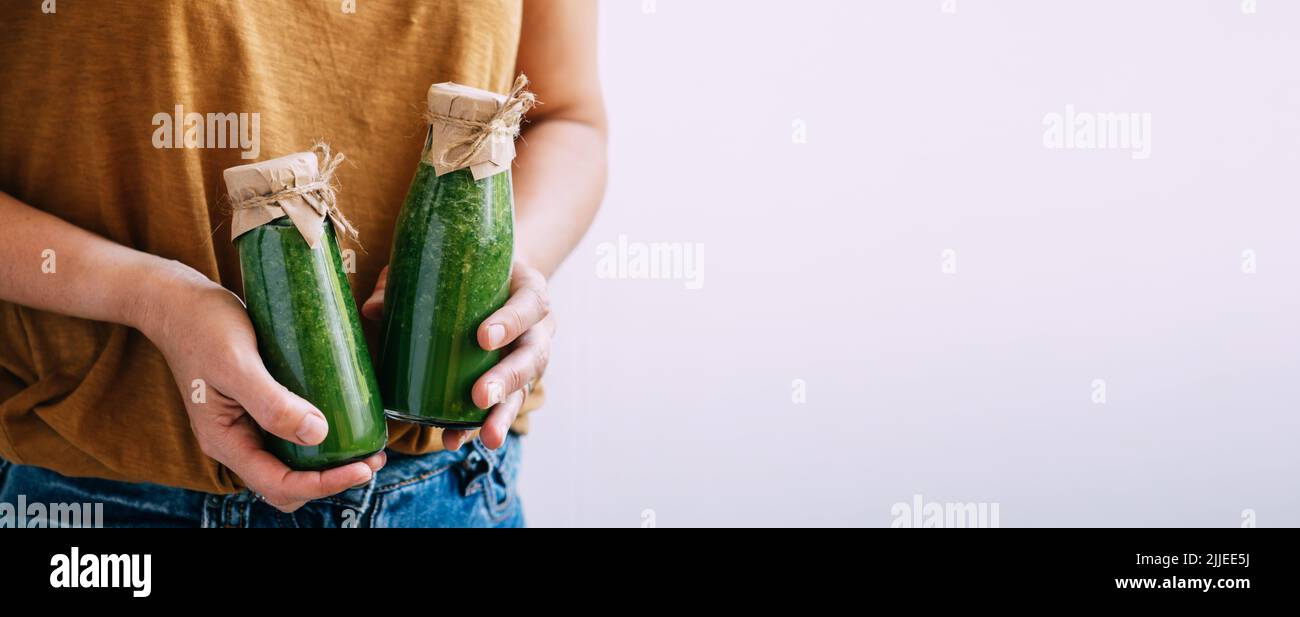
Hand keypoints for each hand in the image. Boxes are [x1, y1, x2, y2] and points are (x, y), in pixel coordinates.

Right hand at [135, 262, 384, 512]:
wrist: (177, 301)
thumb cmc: (203, 326)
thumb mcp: (237, 363)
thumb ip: (271, 402)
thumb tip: (317, 434)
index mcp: (225, 441)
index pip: (279, 485)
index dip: (324, 485)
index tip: (363, 468)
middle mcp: (235, 441)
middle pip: (287, 484)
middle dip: (331, 479)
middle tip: (372, 457)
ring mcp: (245, 426)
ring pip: (290, 463)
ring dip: (328, 462)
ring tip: (367, 444)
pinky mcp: (256, 407)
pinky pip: (290, 436)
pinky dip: (318, 437)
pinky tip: (345, 419)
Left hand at [363, 259, 553, 450]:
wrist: (497, 279)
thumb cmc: (469, 271)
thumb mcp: (446, 266)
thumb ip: (409, 282)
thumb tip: (374, 309)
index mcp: (528, 292)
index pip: (530, 304)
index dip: (511, 322)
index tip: (482, 337)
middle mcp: (537, 329)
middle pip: (533, 356)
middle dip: (508, 378)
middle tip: (480, 396)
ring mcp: (528, 357)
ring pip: (525, 388)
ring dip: (504, 414)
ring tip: (487, 438)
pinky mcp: (514, 380)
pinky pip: (503, 405)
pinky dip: (481, 424)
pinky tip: (456, 439)